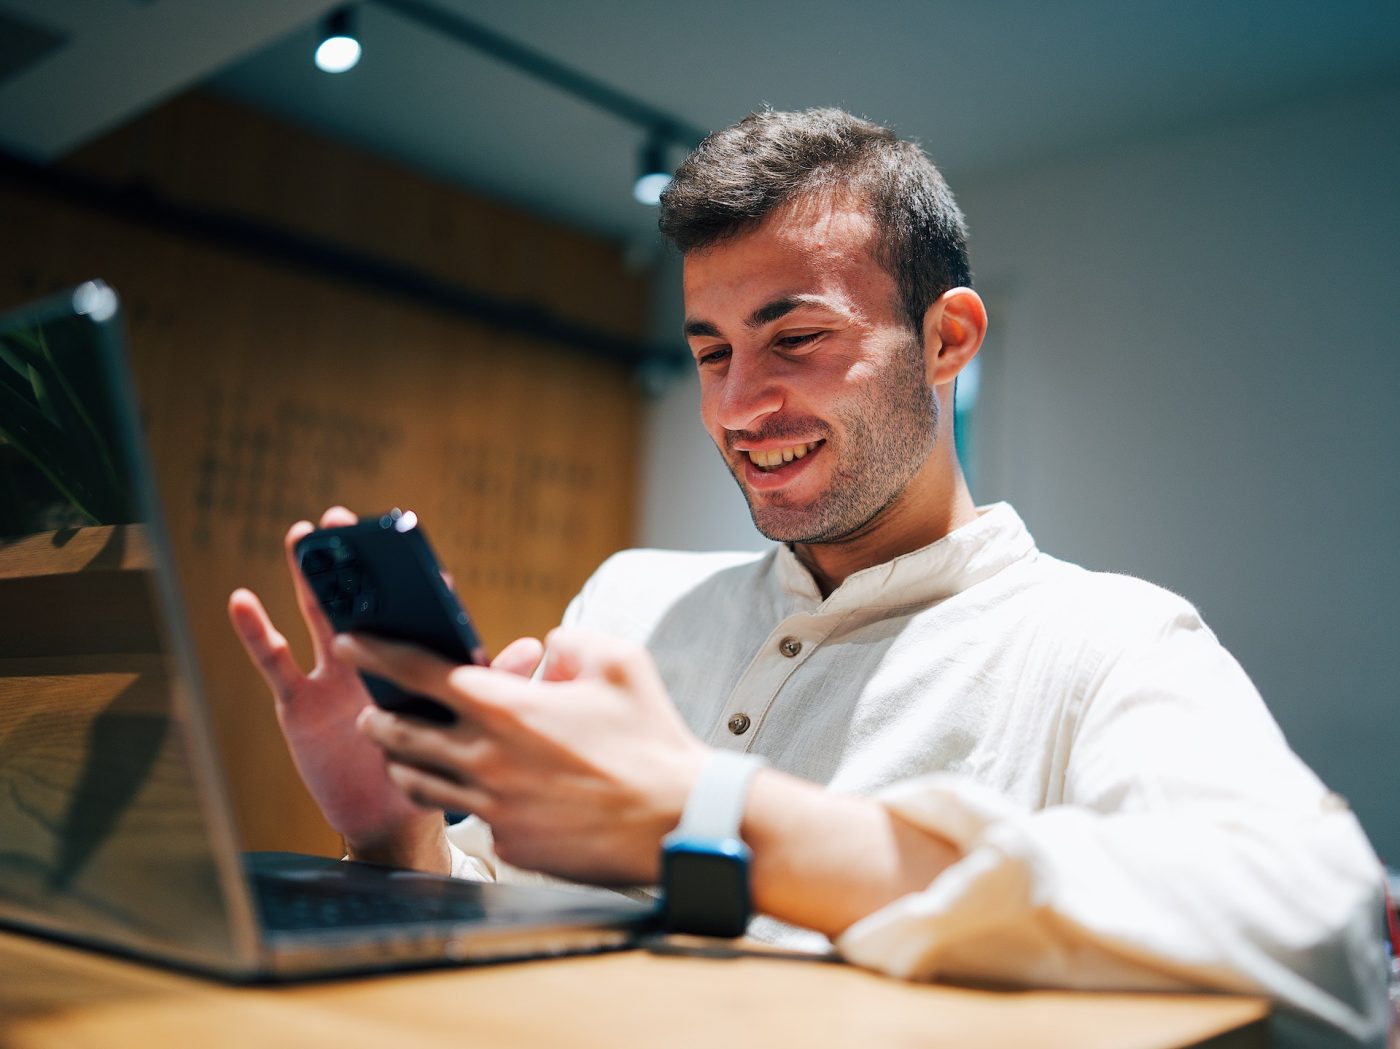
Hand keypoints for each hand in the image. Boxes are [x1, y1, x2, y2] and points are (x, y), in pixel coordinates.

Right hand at [227, 506, 547, 869]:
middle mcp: (375, 660)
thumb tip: (531, 646)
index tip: (406, 545)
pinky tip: (243, 600)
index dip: (412, 579)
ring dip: (310, 578)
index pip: (415, 610)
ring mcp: (335, 676)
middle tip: (342, 520)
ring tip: (301, 535)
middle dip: (354, 561)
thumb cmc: (432, 765)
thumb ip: (494, 684)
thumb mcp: (466, 725)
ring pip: (319, 618)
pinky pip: (277, 662)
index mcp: (415, 661)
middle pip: (363, 601)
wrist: (391, 818)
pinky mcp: (301, 702)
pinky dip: (257, 631)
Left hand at [343, 628, 709, 884]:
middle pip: (400, 735)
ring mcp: (494, 807)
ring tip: (406, 752)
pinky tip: (478, 791)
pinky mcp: (509, 843)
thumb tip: (547, 651)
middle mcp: (487, 758)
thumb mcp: (620, 662)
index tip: (354, 642)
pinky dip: (465, 800)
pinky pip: (470, 817)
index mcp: (507, 708)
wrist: (675, 819)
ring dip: (403, 762)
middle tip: (373, 709)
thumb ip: (572, 643)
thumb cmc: (652, 739)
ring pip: (418, 783)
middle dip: (377, 718)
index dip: (379, 652)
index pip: (420, 672)